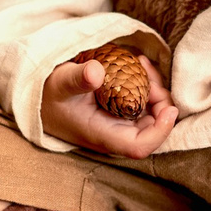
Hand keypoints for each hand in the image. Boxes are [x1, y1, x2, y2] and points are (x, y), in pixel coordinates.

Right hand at [42, 47, 177, 156]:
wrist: (40, 99)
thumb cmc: (49, 93)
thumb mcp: (61, 81)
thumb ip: (77, 78)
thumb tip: (96, 72)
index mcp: (102, 134)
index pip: (139, 146)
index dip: (160, 131)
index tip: (170, 108)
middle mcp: (115, 134)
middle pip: (153, 128)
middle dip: (161, 101)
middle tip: (148, 71)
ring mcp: (119, 124)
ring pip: (152, 114)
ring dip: (155, 90)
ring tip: (142, 64)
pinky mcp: (121, 114)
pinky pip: (144, 104)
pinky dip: (147, 86)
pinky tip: (139, 65)